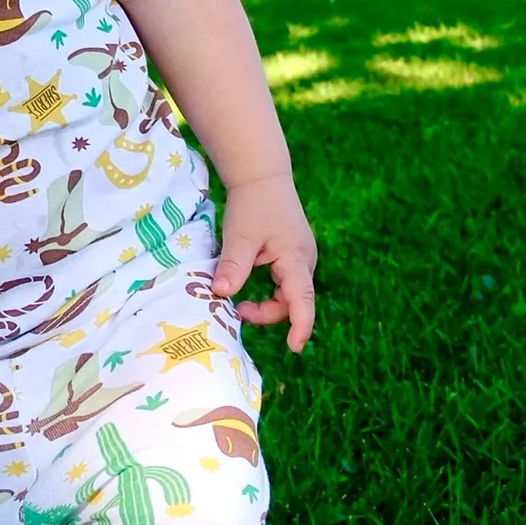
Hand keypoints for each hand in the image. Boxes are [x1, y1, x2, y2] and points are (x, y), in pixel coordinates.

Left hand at [211, 173, 316, 351]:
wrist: (262, 176)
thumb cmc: (253, 204)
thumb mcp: (240, 236)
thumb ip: (233, 265)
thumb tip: (220, 293)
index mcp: (296, 258)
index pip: (302, 299)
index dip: (301, 325)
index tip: (294, 347)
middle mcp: (304, 262)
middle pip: (293, 301)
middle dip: (268, 313)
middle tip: (238, 311)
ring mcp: (300, 259)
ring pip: (288, 294)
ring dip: (267, 304)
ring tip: (240, 304)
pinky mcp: (292, 256)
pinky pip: (284, 284)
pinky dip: (268, 292)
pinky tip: (248, 290)